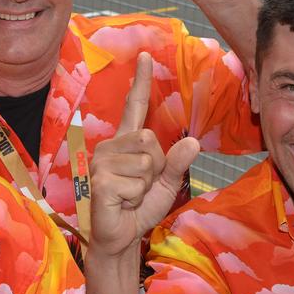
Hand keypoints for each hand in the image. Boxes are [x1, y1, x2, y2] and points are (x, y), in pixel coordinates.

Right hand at [89, 53, 200, 256]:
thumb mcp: (166, 183)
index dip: (141, 82)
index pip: (134, 106)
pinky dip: (137, 197)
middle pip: (150, 139)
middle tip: (140, 185)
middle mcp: (111, 146)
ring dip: (146, 184)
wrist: (121, 237)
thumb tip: (193, 141)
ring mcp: (102, 162)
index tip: (146, 55)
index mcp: (127, 142)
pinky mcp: (100, 180)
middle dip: (155, 167)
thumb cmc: (139, 208)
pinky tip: (122, 202)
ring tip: (130, 194)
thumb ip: (177, 163)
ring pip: (146, 162)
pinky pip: (137, 182)